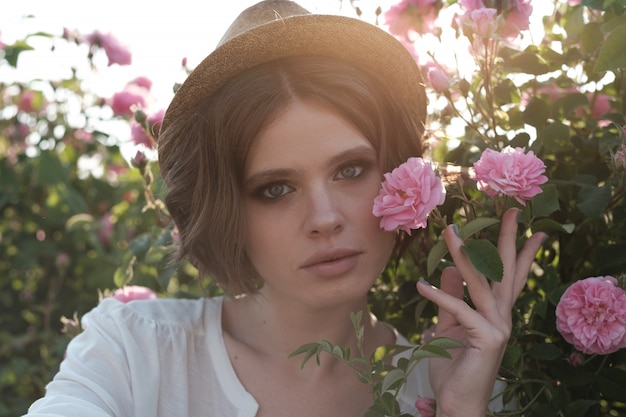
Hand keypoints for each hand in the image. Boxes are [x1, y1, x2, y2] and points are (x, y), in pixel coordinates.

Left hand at [416, 208, 545, 416]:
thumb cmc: (453, 366)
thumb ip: (450, 299)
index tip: (529, 227)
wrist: (456, 402)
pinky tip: (420, 284)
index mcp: (496, 313)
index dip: (520, 251)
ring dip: (464, 255)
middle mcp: (502, 316)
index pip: (510, 276)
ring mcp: (498, 327)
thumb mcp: (448, 326)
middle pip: (506, 271)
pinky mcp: (487, 338)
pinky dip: (439, 296)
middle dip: (509, 240)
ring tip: (450, 231)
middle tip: (513, 211)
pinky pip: (459, 310)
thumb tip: (446, 271)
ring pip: (480, 283)